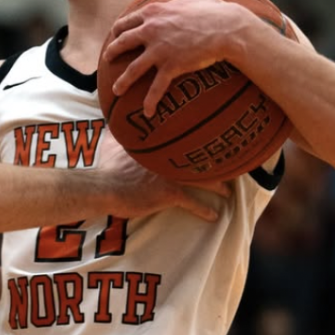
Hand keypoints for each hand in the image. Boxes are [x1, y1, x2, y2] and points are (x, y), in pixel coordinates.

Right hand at [98, 131, 229, 221]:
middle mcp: (170, 159)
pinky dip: (204, 210)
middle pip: (200, 158)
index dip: (201, 140)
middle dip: (216, 162)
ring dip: (217, 186)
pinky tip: (213, 216)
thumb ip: (120, 132)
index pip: (186, 140)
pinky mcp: (170, 194)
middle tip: (230, 165)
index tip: (213, 140)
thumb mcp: (112, 143)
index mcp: (160, 146)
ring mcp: (172, 176)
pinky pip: (193, 203)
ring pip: (202, 180)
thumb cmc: (107, 167)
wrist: (103, 188)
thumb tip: (115, 118)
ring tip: (227, 192)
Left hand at [104, 0, 252, 115]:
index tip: (114, 36)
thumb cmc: (214, 10)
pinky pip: (156, 87)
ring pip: (133, 69)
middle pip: (123, 43)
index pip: (127, 22)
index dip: (118, 30)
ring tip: (116, 90)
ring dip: (123, 82)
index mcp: (153, 13)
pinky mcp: (170, 66)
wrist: (227, 28)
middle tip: (106, 60)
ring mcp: (159, 50)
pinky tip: (147, 112)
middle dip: (112, 52)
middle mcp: (151, 31)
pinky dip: (150, 101)